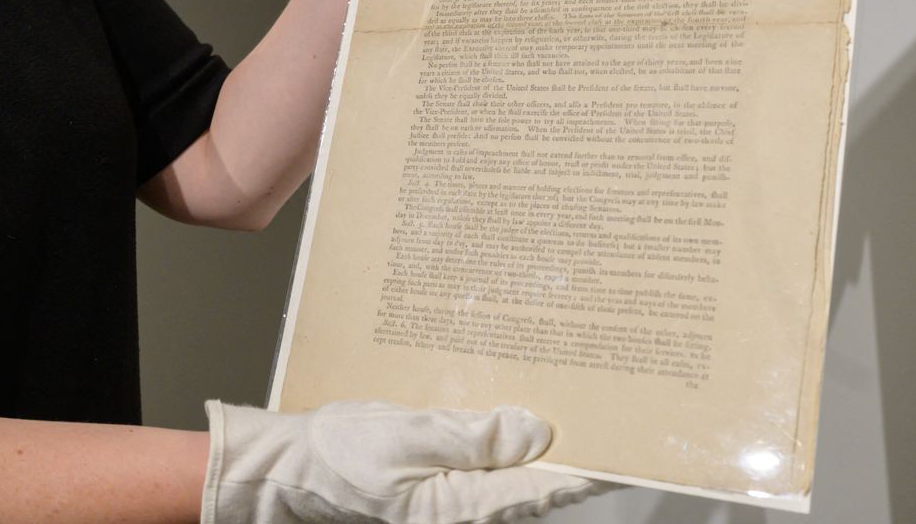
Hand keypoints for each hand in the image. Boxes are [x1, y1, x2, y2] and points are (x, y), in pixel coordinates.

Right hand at [201, 397, 612, 523]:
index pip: (540, 488)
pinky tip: (517, 412)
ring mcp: (455, 500)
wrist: (290, 468)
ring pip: (514, 472)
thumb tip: (534, 433)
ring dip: (540, 441)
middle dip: (569, 448)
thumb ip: (470, 437)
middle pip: (535, 482)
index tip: (625, 444)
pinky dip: (508, 439)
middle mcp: (464, 511)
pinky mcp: (444, 484)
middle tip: (603, 409)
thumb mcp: (403, 435)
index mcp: (459, 509)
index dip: (587, 467)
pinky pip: (488, 464)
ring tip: (572, 404)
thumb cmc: (336, 455)